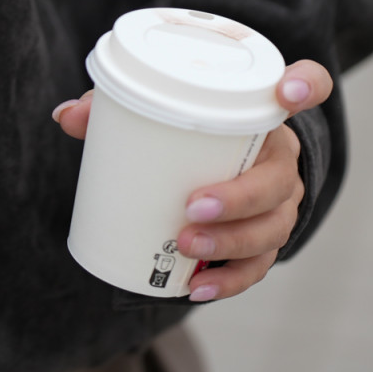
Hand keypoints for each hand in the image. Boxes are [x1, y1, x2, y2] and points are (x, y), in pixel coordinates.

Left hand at [52, 59, 331, 301]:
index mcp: (264, 115)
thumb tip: (66, 116)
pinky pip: (256, 266)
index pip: (307, 86)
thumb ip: (114, 108)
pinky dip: (227, 280)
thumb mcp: (154, 112)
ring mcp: (279, 204)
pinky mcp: (263, 240)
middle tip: (192, 207)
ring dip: (230, 243)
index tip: (286, 91)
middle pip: (278, 181)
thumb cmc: (185, 133)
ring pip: (272, 228)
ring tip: (186, 247)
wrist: (212, 169)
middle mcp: (281, 160)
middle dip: (239, 198)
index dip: (304, 84)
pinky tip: (196, 287)